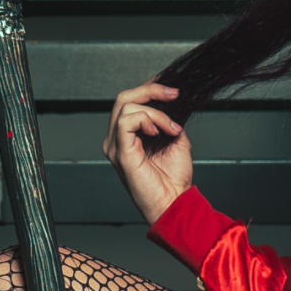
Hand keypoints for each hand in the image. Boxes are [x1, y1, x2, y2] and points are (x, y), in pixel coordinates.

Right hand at [103, 81, 192, 225]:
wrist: (174, 202)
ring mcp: (115, 145)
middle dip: (151, 90)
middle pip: (124, 98)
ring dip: (156, 112)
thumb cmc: (173, 178)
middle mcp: (116, 138)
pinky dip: (148, 119)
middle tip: (174, 94)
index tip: (172, 88)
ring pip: (126, 106)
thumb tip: (171, 100)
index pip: (131, 101)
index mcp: (127, 135)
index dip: (150, 88)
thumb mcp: (175, 138)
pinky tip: (160, 132)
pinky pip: (127, 121)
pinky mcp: (120, 152)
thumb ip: (168, 119)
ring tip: (172, 128)